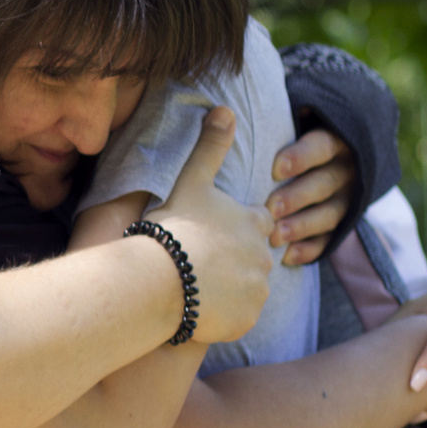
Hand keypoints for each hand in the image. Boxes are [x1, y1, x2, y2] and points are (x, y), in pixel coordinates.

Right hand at [143, 107, 275, 345]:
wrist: (161, 281)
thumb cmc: (173, 229)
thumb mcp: (191, 182)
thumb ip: (210, 147)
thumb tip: (225, 108)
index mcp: (255, 222)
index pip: (257, 224)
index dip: (233, 229)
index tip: (211, 235)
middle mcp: (265, 256)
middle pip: (252, 259)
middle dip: (231, 262)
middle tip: (196, 263)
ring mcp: (258, 290)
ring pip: (245, 290)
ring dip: (226, 289)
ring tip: (192, 287)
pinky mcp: (247, 319)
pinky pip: (238, 317)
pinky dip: (222, 315)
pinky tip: (196, 308)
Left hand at [270, 129, 356, 265]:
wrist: (317, 160)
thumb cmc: (284, 141)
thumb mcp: (282, 125)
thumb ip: (261, 122)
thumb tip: (219, 113)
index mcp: (333, 140)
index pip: (323, 145)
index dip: (301, 156)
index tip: (276, 168)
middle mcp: (345, 169)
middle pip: (326, 182)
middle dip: (298, 195)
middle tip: (270, 208)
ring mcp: (346, 198)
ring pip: (331, 213)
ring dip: (303, 225)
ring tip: (276, 236)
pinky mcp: (340, 223)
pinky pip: (331, 238)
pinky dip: (311, 248)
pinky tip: (289, 257)